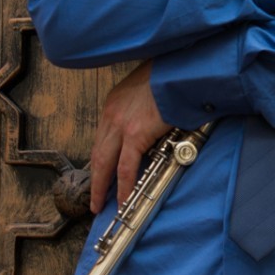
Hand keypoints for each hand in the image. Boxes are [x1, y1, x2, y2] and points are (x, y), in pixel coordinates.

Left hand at [89, 59, 171, 213]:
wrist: (180, 69)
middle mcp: (112, 114)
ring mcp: (122, 125)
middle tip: (93, 198)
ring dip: (102, 187)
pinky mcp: (136, 134)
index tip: (100, 173)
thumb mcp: (146, 87)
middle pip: (97, 153)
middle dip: (94, 178)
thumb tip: (151, 122)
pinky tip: (123, 200)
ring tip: (100, 205)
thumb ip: (142, 106)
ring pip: (105, 164)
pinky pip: (126, 168)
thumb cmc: (170, 74)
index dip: (100, 159)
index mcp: (114, 102)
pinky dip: (124, 186)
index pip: (102, 138)